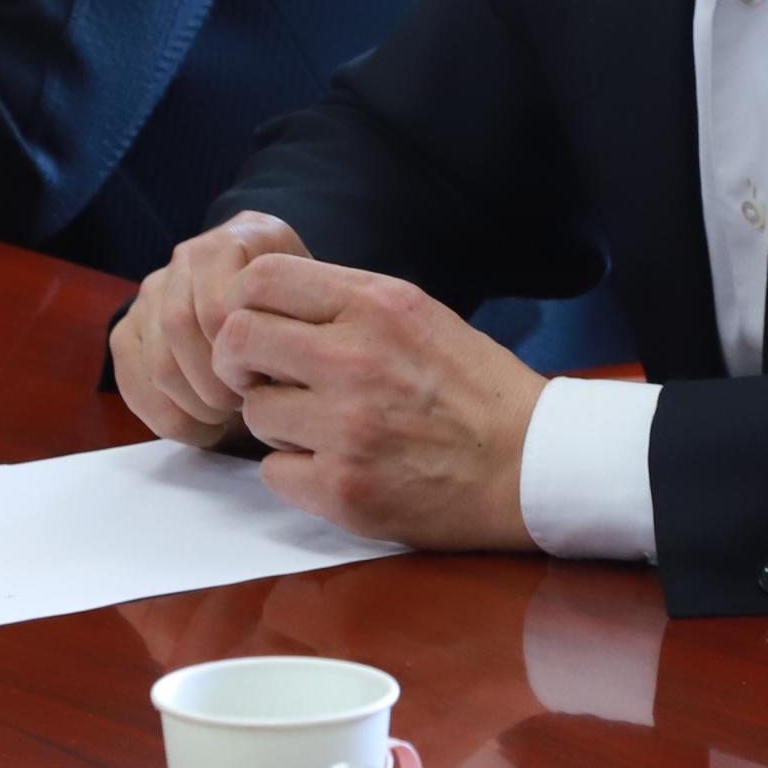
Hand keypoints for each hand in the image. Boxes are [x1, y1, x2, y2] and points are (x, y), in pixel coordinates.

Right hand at [112, 211, 306, 446]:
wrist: (274, 309)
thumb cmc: (300, 318)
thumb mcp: (315, 310)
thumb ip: (300, 330)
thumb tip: (274, 378)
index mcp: (242, 238)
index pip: (219, 307)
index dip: (238, 357)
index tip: (264, 383)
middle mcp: (192, 253)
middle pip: (179, 327)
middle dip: (213, 384)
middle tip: (243, 407)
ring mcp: (155, 288)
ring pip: (157, 361)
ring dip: (193, 404)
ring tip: (226, 417)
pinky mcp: (129, 325)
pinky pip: (131, 378)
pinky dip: (166, 416)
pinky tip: (202, 427)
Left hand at [215, 253, 541, 549]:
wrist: (530, 466)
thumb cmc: (473, 388)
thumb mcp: (417, 313)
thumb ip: (344, 303)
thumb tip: (262, 301)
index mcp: (376, 304)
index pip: (261, 278)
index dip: (245, 302)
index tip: (259, 326)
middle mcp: (355, 359)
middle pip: (237, 340)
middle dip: (242, 362)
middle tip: (267, 379)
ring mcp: (347, 429)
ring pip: (254, 412)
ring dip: (278, 422)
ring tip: (326, 427)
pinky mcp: (344, 490)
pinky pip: (273, 472)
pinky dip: (297, 471)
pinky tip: (338, 465)